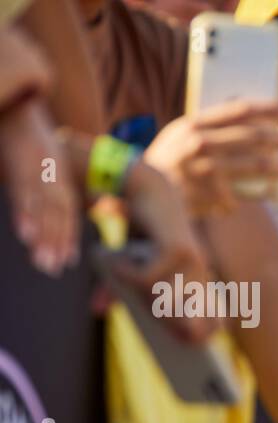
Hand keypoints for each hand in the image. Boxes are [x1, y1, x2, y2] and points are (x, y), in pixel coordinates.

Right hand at [0, 99, 78, 275]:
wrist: (19, 108)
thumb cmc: (32, 139)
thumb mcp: (49, 164)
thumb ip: (51, 189)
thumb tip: (49, 214)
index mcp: (60, 179)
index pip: (67, 213)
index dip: (67, 236)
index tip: (67, 260)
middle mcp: (52, 178)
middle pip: (57, 216)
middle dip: (56, 243)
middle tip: (54, 269)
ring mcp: (37, 172)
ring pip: (43, 210)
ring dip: (43, 236)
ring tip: (42, 260)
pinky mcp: (20, 165)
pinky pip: (22, 194)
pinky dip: (25, 214)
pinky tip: (26, 234)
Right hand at [104, 159, 216, 339]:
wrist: (145, 188)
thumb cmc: (140, 230)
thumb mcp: (129, 264)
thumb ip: (116, 289)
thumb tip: (96, 310)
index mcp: (198, 279)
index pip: (216, 319)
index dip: (203, 336)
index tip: (189, 345)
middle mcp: (200, 273)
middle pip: (192, 322)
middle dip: (172, 327)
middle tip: (152, 316)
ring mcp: (192, 263)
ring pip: (166, 303)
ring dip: (140, 295)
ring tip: (123, 274)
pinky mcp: (177, 250)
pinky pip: (147, 280)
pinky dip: (127, 274)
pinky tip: (116, 261)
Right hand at [143, 99, 277, 216]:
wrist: (138, 191)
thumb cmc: (169, 161)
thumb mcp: (180, 135)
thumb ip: (208, 126)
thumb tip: (247, 115)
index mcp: (193, 124)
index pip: (236, 110)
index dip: (263, 108)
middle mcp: (197, 143)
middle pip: (248, 136)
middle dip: (272, 137)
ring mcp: (202, 169)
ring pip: (249, 165)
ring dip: (271, 167)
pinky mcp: (206, 195)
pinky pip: (238, 197)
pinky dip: (250, 197)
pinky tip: (262, 195)